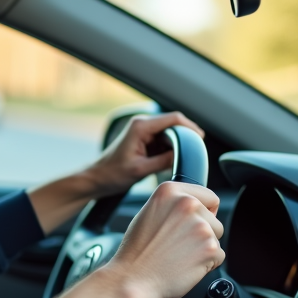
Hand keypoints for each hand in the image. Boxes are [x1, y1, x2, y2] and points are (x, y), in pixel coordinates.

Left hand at [83, 112, 203, 197]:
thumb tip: (183, 155)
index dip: (190, 127)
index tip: (200, 139)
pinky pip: (163, 140)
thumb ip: (164, 161)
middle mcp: (142, 124)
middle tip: (195, 152)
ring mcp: (143, 131)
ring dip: (178, 144)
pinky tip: (172, 160)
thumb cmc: (112, 174)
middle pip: (174, 124)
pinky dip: (170, 148)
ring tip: (183, 158)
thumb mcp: (141, 170)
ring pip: (170, 133)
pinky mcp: (144, 139)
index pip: (173, 119)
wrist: (97, 178)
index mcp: (141, 126)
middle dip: (186, 137)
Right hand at [106, 181, 224, 297]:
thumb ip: (173, 206)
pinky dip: (205, 264)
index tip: (190, 224)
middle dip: (202, 232)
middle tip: (177, 245)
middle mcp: (187, 203)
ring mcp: (200, 225)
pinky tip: (184, 265)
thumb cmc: (136, 253)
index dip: (203, 212)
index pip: (209, 196)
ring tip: (178, 255)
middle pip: (214, 218)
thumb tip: (196, 208)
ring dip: (203, 248)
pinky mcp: (210, 248)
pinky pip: (218, 256)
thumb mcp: (148, 214)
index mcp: (170, 191)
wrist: (131, 280)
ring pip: (217, 237)